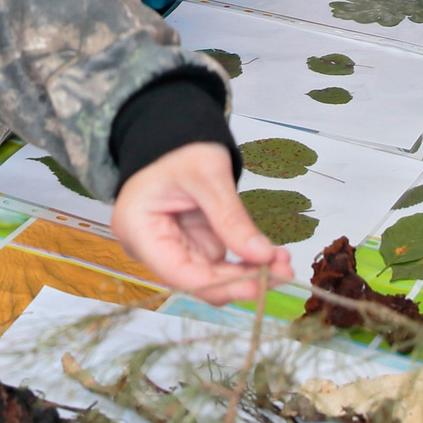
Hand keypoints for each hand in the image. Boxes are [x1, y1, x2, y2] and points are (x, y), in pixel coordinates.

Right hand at [110, 141, 291, 304]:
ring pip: (212, 278)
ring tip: (284, 263)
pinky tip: (274, 256)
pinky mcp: (191, 247)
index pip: (177, 273)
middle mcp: (150, 247)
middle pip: (196, 281)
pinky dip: (247, 262)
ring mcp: (172, 249)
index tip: (256, 284)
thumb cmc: (180, 148)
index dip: (218, 284)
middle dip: (241, 280)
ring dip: (250, 274)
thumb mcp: (208, 175)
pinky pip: (220, 264)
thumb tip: (263, 256)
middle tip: (282, 272)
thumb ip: (231, 217)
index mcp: (138, 228)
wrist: (176, 138)